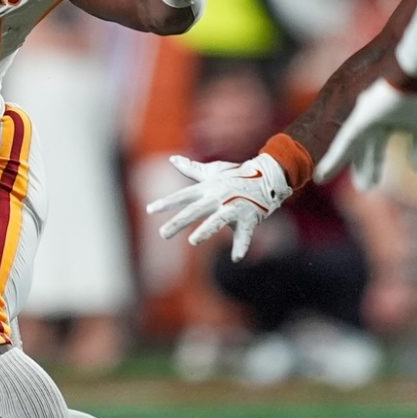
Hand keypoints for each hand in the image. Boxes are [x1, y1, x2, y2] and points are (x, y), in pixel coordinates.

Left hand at [146, 152, 290, 262]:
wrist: (267, 176)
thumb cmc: (236, 175)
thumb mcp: (212, 171)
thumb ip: (191, 169)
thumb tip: (172, 159)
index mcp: (208, 188)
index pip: (183, 196)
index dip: (166, 202)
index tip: (150, 209)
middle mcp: (218, 197)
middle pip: (195, 210)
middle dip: (178, 222)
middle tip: (162, 234)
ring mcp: (234, 207)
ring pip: (217, 220)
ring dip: (206, 230)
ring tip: (193, 241)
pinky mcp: (249, 217)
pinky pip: (245, 234)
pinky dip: (241, 245)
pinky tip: (236, 258)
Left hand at [313, 77, 416, 189]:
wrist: (411, 73)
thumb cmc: (416, 96)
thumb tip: (416, 169)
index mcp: (383, 124)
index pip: (375, 151)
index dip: (373, 167)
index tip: (370, 184)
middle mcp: (369, 123)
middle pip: (362, 152)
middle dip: (362, 169)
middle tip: (360, 188)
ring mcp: (361, 121)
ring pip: (348, 149)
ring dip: (336, 165)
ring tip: (322, 180)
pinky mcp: (357, 120)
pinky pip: (342, 144)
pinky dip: (333, 159)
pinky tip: (322, 172)